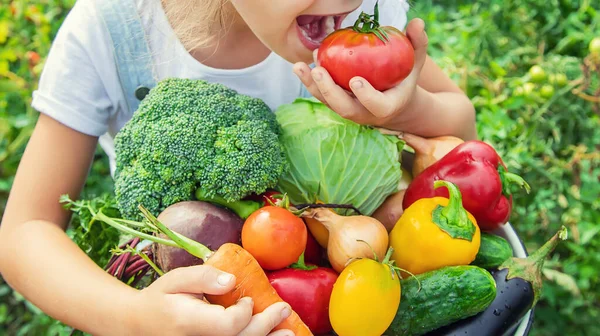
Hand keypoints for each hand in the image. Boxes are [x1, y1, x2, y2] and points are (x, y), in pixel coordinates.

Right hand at [129, 265, 293, 335]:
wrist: (138, 326)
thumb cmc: (160, 300)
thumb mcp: (176, 280)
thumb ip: (204, 276)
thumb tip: (232, 280)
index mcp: (189, 322)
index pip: (229, 325)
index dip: (244, 312)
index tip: (248, 299)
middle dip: (266, 325)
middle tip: (283, 309)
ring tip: (289, 332)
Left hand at [293, 18, 428, 127]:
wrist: (394, 102)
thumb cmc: (405, 79)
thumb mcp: (415, 62)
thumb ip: (417, 44)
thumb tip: (417, 22)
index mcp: (387, 107)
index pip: (377, 106)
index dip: (366, 96)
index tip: (356, 80)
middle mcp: (365, 114)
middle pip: (344, 109)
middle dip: (330, 91)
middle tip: (320, 71)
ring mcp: (348, 110)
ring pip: (328, 103)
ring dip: (313, 86)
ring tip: (300, 67)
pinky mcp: (336, 104)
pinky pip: (321, 95)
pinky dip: (310, 81)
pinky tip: (301, 64)